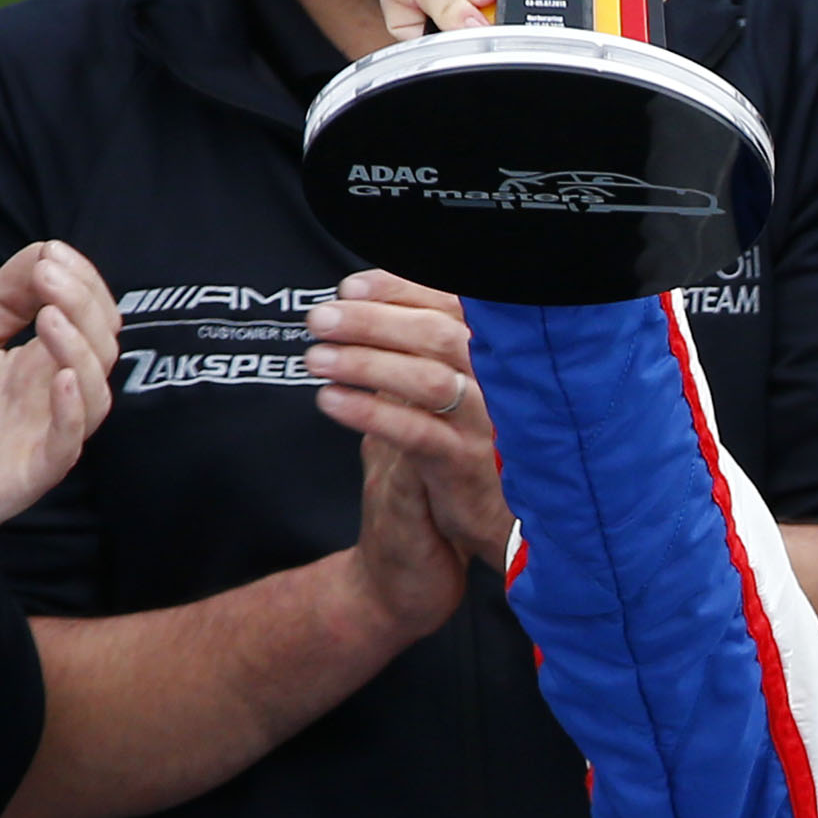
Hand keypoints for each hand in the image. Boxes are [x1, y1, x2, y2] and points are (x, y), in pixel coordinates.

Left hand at [0, 239, 120, 541]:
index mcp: (41, 364)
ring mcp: (47, 432)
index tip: (53, 252)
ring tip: (49, 316)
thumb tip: (42, 250)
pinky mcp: (34, 470)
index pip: (90, 319)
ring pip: (96, 391)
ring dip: (80, 348)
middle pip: (101, 347)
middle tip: (49, 275)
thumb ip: (1, 301)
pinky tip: (61, 376)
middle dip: (83, 303)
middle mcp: (53, 396)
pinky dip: (73, 409)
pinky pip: (70, 441)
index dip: (83, 283)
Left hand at [307, 271, 510, 589]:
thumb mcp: (447, 396)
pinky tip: (331, 402)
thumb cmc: (460, 456)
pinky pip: (417, 433)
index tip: (349, 288)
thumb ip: (421, 353)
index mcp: (496, 359)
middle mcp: (500, 385)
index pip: (453, 305)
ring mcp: (487, 426)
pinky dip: (370, 412)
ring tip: (317, 357)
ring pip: (428, 380)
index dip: (399, 290)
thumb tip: (363, 306)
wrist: (491, 529)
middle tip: (320, 319)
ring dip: (365, 363)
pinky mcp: (467, 466)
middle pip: (438, 334)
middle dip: (372, 321)